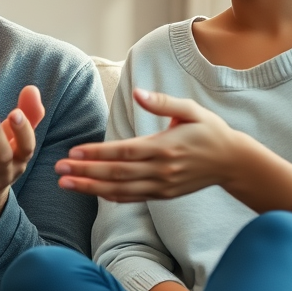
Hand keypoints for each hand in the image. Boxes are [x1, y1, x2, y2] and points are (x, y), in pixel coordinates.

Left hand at [54, 88, 240, 201]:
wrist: (233, 162)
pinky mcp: (164, 194)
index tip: (74, 152)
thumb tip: (137, 92)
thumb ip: (163, 102)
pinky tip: (91, 192)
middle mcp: (161, 169)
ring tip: (65, 183)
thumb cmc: (210, 130)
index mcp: (165, 146)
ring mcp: (162, 185)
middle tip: (58, 169)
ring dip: (91, 188)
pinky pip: (132, 198)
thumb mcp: (191, 109)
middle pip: (116, 174)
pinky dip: (110, 197)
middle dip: (85, 172)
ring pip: (120, 190)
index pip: (124, 152)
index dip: (97, 153)